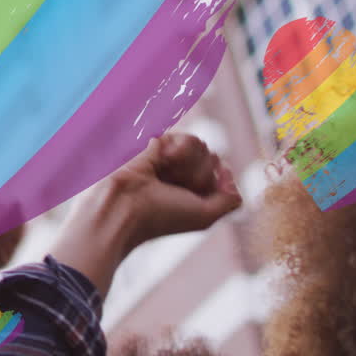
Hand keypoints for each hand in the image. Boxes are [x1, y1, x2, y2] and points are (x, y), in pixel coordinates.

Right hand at [108, 132, 241, 250]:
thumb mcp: (206, 216)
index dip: (215, 183)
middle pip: (213, 158)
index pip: (221, 172)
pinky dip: (179, 153)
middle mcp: (183, 170)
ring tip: (165, 175)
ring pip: (202, 146)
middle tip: (175, 188)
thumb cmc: (162, 215)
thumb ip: (230, 199)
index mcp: (193, 189)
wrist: (125, 205)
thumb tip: (226, 170)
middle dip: (199, 176)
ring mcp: (170, 155)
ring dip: (188, 165)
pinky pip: (187, 139)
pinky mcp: (158, 141)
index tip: (192, 197)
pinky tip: (162, 162)